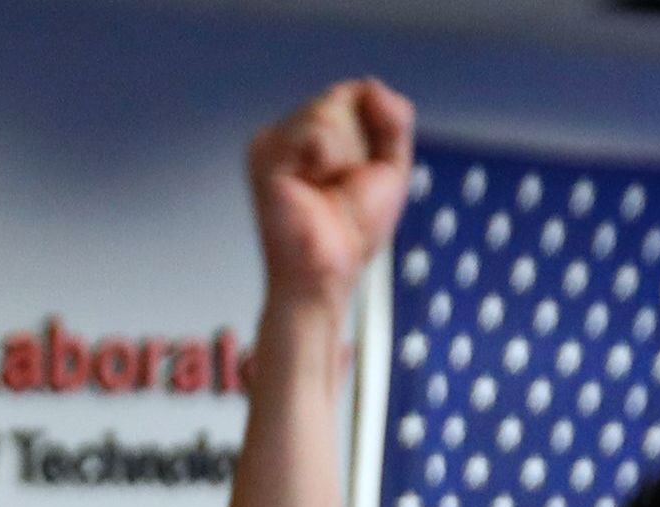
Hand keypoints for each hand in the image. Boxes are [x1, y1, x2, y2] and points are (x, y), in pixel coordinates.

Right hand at [247, 79, 415, 307]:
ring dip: (343, 154)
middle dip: (358, 144)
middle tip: (341, 184)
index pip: (353, 95)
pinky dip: (326, 157)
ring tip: (325, 186)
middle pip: (340, 98)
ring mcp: (275, 142)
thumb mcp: (392, 165)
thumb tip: (372, 84)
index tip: (362, 169)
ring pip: (327, 111)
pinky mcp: (265, 155)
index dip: (371, 126)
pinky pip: (313, 130)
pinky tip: (313, 182)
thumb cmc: (352, 233)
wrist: (330, 269)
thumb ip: (394, 118)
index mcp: (317, 136)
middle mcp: (293, 134)